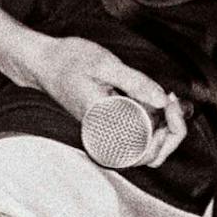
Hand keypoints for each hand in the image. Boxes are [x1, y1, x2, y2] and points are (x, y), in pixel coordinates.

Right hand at [24, 34, 188, 168]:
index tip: (172, 101)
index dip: (171, 129)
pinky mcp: (108, 126)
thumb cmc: (69, 61)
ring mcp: (106, 134)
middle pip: (150, 156)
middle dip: (172, 133)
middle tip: (174, 103)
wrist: (43, 62)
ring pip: (144, 149)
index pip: (147, 149)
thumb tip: (163, 100)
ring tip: (166, 102)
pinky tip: (154, 100)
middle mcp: (104, 137)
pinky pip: (136, 137)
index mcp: (103, 126)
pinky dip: (152, 123)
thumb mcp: (105, 64)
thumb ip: (136, 82)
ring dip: (164, 130)